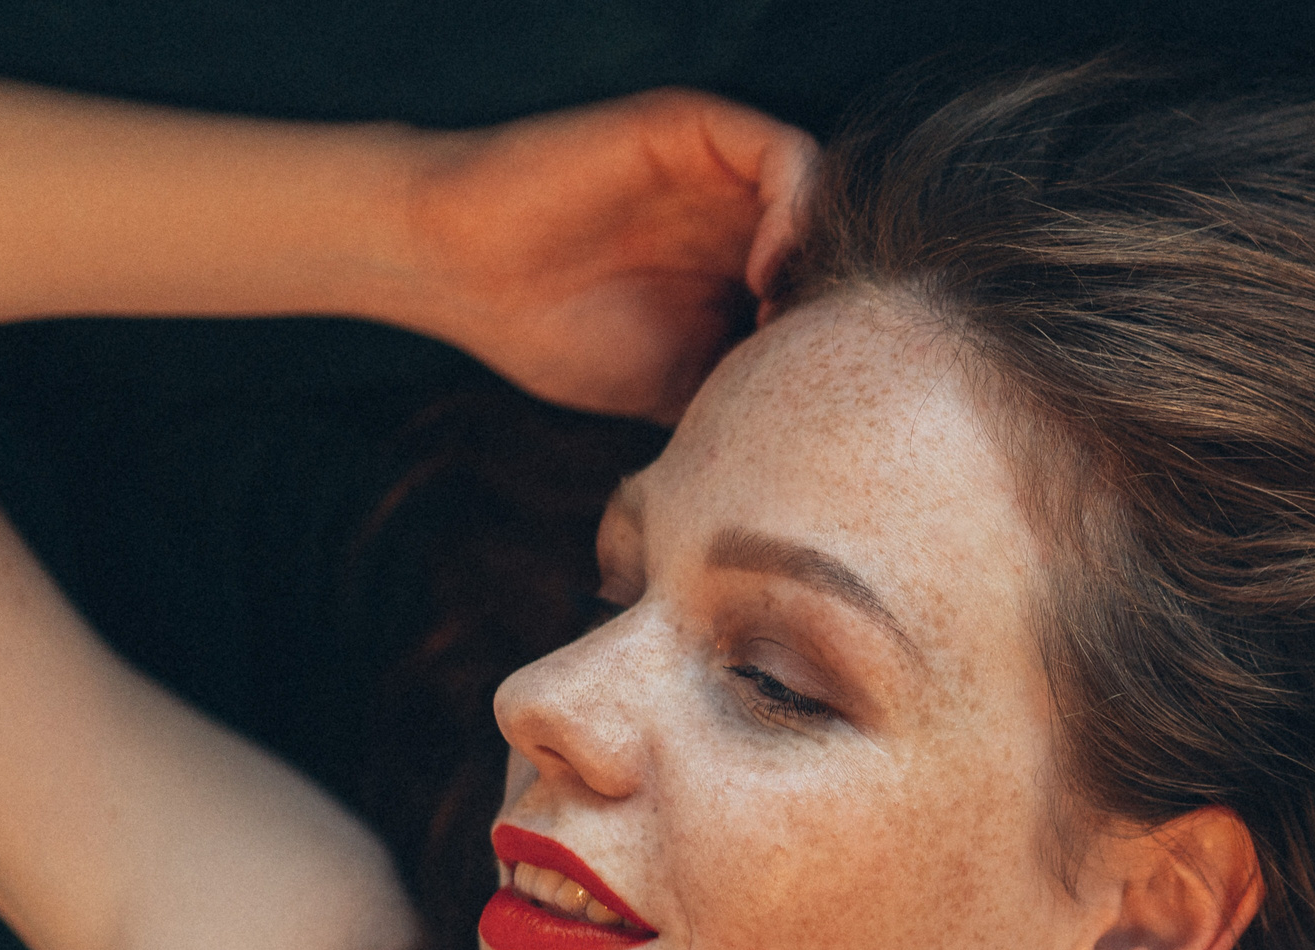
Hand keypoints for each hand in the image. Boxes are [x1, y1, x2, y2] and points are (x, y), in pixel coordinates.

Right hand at [401, 88, 817, 424]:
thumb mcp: (681, 393)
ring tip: (784, 319)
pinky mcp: (693, 131)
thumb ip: (746, 399)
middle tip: (824, 361)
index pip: (837, 291)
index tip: (824, 398)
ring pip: (827, 197)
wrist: (465, 277)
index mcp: (744, 271)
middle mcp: (743, 216)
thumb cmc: (559, 336)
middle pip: (846, 242)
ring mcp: (722, 174)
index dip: (849, 341)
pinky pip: (784, 153)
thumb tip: (814, 452)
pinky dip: (796, 210)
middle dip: (849, 303)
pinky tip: (764, 275)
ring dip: (826, 261)